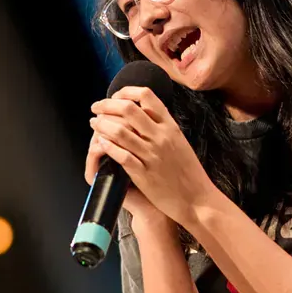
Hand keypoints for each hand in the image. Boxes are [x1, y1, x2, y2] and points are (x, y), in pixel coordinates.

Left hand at [89, 85, 215, 228]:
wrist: (197, 200)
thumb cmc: (189, 173)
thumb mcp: (180, 143)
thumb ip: (163, 128)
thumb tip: (144, 114)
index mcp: (170, 127)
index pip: (146, 96)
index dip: (126, 92)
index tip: (115, 97)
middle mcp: (161, 137)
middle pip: (128, 109)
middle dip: (107, 105)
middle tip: (96, 107)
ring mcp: (152, 155)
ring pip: (120, 131)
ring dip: (102, 124)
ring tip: (94, 123)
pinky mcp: (144, 174)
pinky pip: (121, 155)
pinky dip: (107, 146)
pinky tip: (100, 143)